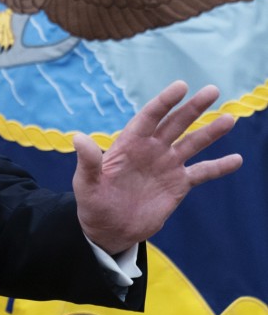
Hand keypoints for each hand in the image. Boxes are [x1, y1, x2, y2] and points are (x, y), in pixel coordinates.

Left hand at [72, 80, 241, 255]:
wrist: (109, 228)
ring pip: (192, 143)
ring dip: (211, 132)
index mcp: (129, 144)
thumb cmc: (93, 202)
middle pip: (175, 123)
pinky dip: (219, 166)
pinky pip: (202, 172)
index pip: (149, 117)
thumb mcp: (86, 184)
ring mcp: (166, 165)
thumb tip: (78, 138)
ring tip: (229, 119)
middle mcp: (151, 150)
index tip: (180, 86)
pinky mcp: (178, 184)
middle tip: (212, 90)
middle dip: (193, 107)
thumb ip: (88, 162)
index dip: (164, 102)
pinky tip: (237, 159)